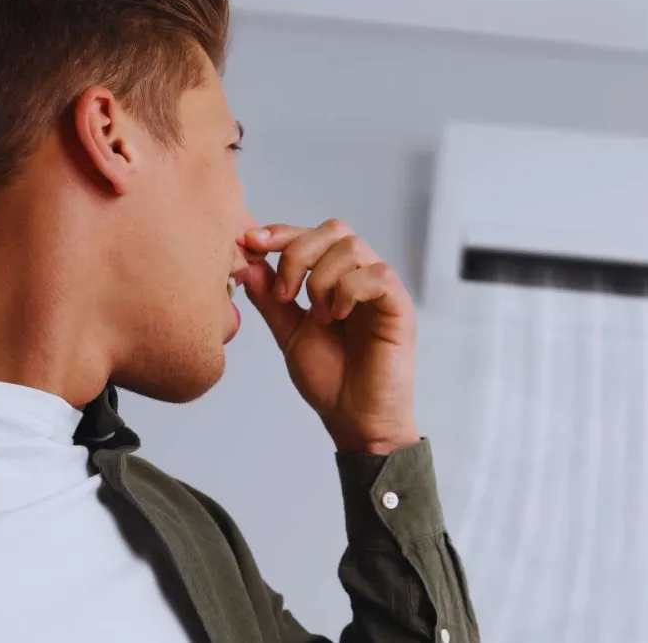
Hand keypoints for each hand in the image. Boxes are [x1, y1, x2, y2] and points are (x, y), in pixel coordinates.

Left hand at [237, 220, 419, 454]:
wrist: (354, 418)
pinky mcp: (398, 306)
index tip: (250, 243)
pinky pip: (377, 275)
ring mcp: (382, 290)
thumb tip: (248, 262)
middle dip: (299, 253)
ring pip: (352, 248)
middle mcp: (360, 277)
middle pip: (335, 229)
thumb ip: (270, 299)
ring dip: (322, 278)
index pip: (311, 235)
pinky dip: (349, 291)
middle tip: (286, 294)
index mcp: (335, 280)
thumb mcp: (289, 334)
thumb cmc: (330, 380)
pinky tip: (338, 317)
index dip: (281, 232)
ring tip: (318, 316)